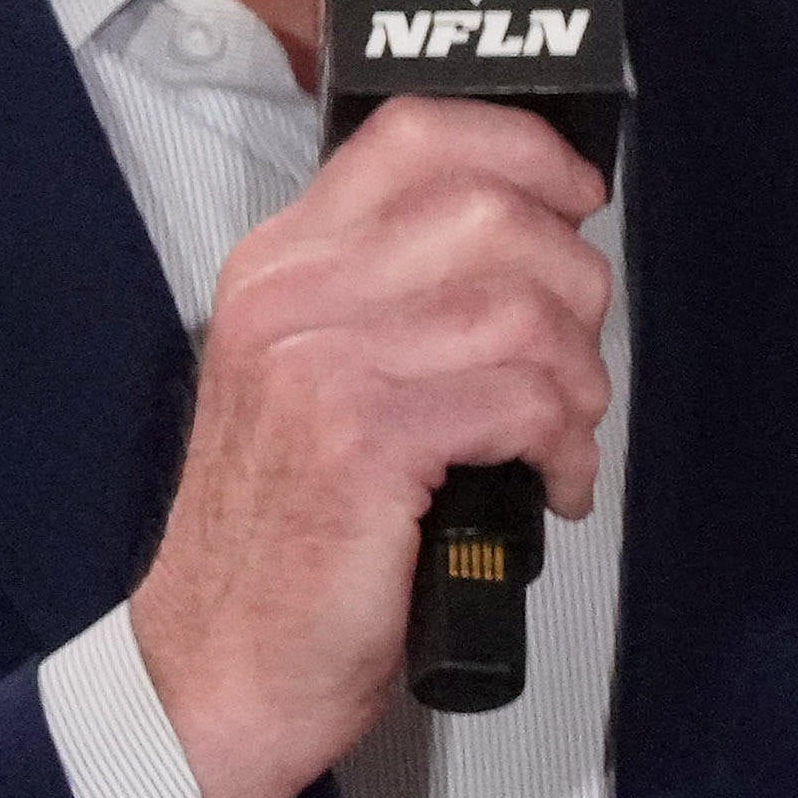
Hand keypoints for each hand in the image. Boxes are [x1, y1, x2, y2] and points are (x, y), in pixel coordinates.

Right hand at [125, 98, 610, 797]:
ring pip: (524, 307)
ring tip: (560, 438)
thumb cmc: (290, 538)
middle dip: (575, 292)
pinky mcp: (363, 439)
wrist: (220, 663)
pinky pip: (524, 399)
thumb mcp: (320, 382)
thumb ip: (400, 301)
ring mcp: (320, 361)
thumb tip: (536, 247)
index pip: (419, 134)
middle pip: (494, 212)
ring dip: (578, 380)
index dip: (526, 152)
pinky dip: (565, 447)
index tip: (576, 202)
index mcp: (282, 263)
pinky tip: (550, 485)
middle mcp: (292, 294)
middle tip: (571, 370)